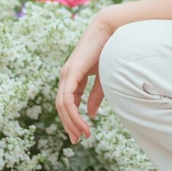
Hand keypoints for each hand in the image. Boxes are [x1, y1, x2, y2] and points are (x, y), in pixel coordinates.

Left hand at [56, 14, 114, 143]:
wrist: (109, 31)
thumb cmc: (108, 50)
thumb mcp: (103, 77)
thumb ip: (96, 95)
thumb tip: (91, 113)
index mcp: (73, 76)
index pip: (68, 102)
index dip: (73, 118)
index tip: (81, 133)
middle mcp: (66, 75)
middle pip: (62, 106)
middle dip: (69, 124)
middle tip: (77, 140)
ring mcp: (67, 74)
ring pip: (63, 105)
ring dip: (71, 122)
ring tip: (81, 135)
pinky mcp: (71, 73)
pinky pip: (68, 99)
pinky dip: (73, 113)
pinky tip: (83, 122)